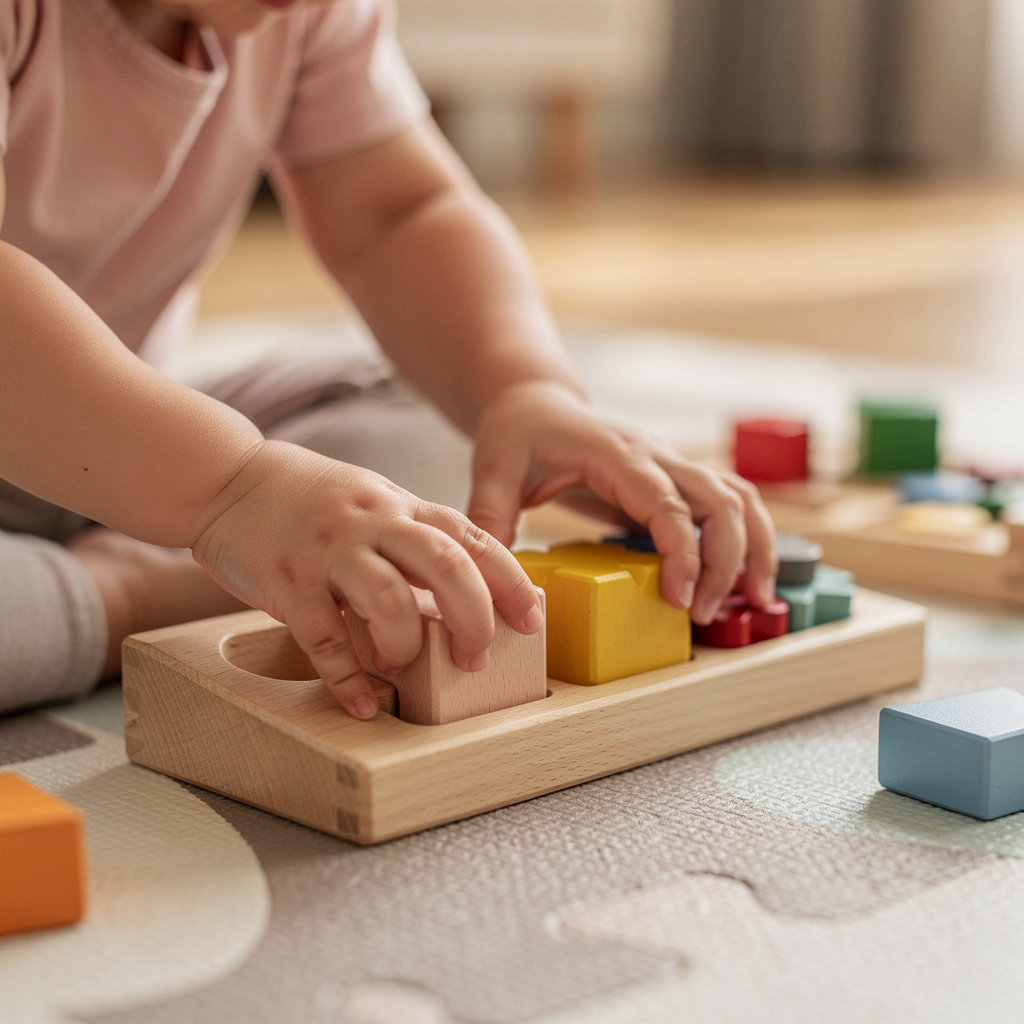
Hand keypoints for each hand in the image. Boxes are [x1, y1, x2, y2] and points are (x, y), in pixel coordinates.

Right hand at [191, 440, 542, 718]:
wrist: (230, 478)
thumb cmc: (314, 500)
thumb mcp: (376, 502)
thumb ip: (417, 540)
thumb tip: (465, 596)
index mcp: (401, 507)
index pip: (473, 540)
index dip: (510, 583)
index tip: (533, 621)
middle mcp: (373, 524)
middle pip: (445, 566)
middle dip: (473, 619)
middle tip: (476, 659)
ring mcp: (330, 553)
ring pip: (388, 600)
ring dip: (407, 645)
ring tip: (405, 667)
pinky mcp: (288, 583)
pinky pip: (324, 639)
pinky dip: (349, 679)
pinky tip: (364, 702)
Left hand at [467, 381, 776, 624]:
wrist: (536, 404)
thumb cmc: (518, 434)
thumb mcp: (493, 472)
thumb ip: (493, 518)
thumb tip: (499, 580)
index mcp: (616, 454)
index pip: (666, 502)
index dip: (681, 551)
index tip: (679, 598)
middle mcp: (656, 456)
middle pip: (720, 501)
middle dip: (727, 560)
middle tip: (705, 613)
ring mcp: (672, 465)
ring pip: (738, 498)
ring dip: (757, 547)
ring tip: (759, 599)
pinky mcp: (677, 481)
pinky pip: (730, 502)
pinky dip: (751, 537)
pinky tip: (748, 577)